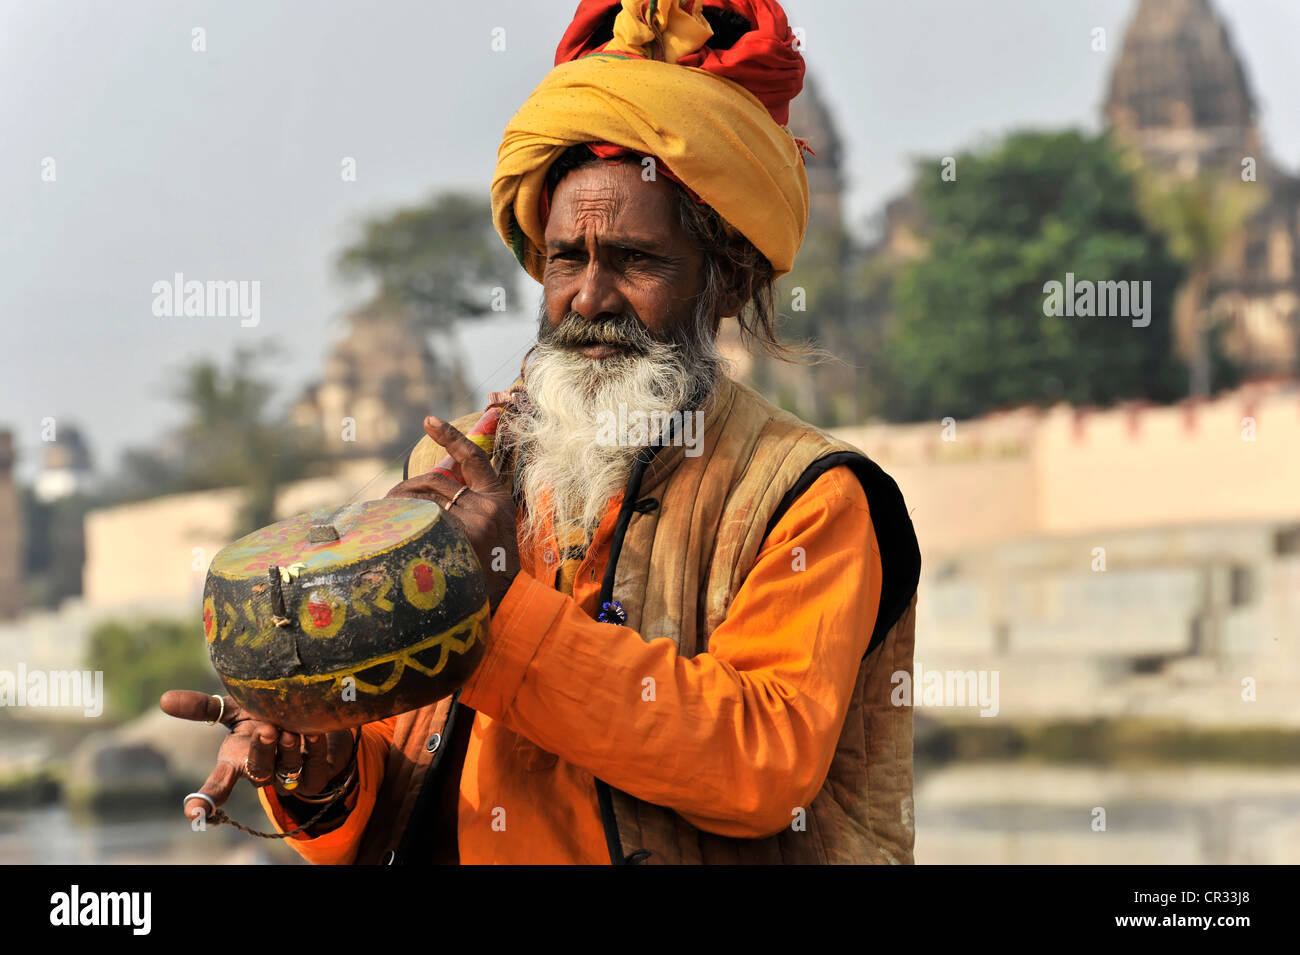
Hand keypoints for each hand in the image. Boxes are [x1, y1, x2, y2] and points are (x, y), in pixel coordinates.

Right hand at [159, 690, 354, 825]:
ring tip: (289, 731)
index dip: (205, 800)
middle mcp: (261, 772)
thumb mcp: (237, 709)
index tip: (192, 814)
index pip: (217, 784)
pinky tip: (315, 734)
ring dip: (287, 751)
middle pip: (257, 772)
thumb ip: (205, 707)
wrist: (312, 722)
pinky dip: (314, 750)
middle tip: (265, 729)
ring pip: (285, 771)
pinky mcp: (314, 776)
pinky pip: (314, 768)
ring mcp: (287, 777)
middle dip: (260, 752)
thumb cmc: (267, 717)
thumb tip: (163, 699)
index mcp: (237, 759)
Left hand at [385, 415, 518, 612]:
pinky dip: (404, 527)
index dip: (451, 437)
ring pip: (424, 502)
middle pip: (436, 482)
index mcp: (498, 499)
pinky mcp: (459, 539)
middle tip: (387, 502)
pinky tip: (394, 537)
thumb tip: (428, 486)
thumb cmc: (491, 566)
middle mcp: (487, 507)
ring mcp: (474, 523)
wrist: (507, 601)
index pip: (473, 458)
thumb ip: (469, 504)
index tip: (429, 420)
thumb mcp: (491, 528)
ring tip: (386, 522)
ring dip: (400, 509)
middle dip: (407, 490)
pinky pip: (421, 523)